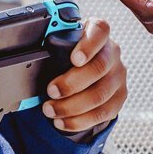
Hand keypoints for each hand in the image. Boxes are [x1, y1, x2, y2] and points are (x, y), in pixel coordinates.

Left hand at [43, 18, 124, 133]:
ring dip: (72, 106)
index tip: (74, 59)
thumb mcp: (64, 39)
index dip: (88, 45)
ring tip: (51, 110)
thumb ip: (55, 41)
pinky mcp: (119, 98)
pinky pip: (102, 113)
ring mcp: (118, 76)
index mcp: (98, 32)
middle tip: (51, 91)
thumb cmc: (70, 50)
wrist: (87, 64)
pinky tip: (63, 121)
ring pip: (100, 95)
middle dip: (72, 83)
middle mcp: (112, 53)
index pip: (100, 31)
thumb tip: (33, 52)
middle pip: (98, 68)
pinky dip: (80, 120)